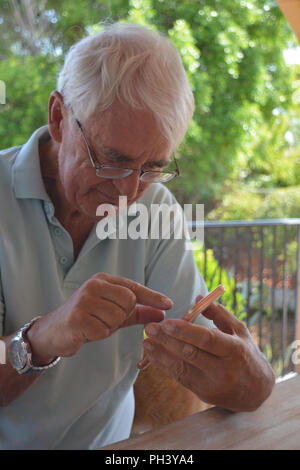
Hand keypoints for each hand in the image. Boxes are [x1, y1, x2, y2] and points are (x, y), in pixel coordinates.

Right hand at [27, 273, 172, 364]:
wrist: (53, 331)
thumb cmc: (87, 319)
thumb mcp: (114, 313)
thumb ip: (138, 312)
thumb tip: (163, 313)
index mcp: (103, 280)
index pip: (134, 287)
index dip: (152, 296)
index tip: (169, 304)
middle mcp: (94, 285)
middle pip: (129, 302)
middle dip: (122, 316)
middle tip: (106, 319)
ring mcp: (84, 300)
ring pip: (117, 317)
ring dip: (109, 327)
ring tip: (94, 324)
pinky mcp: (77, 317)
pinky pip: (103, 331)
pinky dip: (98, 335)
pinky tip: (86, 331)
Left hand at [143, 297, 275, 411]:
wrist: (257, 391)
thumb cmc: (246, 354)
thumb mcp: (239, 331)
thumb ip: (219, 313)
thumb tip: (198, 298)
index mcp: (234, 350)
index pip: (207, 339)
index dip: (186, 331)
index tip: (167, 322)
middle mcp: (224, 369)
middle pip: (191, 353)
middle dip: (168, 340)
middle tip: (151, 328)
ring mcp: (213, 384)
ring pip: (182, 367)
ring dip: (161, 354)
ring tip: (146, 342)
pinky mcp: (203, 393)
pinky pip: (180, 377)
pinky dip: (165, 365)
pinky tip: (153, 355)